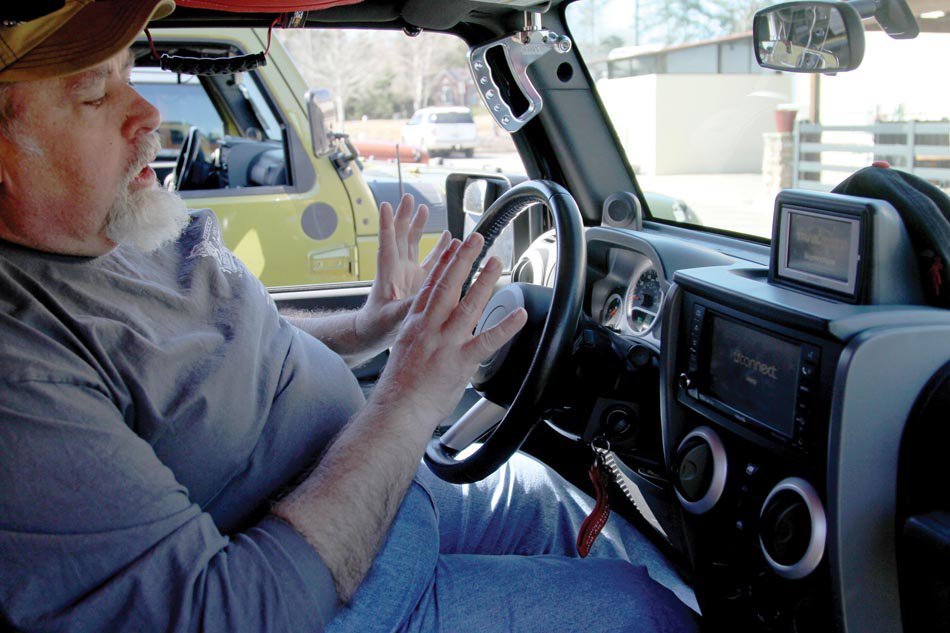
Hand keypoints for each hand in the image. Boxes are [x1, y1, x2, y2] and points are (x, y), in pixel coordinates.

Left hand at [354, 193, 450, 350]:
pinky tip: (449, 238)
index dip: (386, 225)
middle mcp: (398, 269)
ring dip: (417, 226)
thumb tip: (423, 298)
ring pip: (413, 243)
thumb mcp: (391, 317)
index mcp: (388, 274)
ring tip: (423, 208)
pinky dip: (439, 248)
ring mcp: (408, 273)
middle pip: (400, 236)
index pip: (387, 244)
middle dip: (404, 217)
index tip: (385, 206)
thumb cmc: (376, 326)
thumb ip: (406, 307)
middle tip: (408, 198)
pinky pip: (430, 260)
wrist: (374, 334)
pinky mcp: (419, 281)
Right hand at [371, 232, 527, 428]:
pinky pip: (487, 340)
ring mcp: (445, 343)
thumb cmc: (400, 387)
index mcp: (415, 324)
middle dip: (463, 259)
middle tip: (476, 239)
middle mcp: (429, 328)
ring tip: (496, 262)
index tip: (453, 245)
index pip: (430, 286)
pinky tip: (520, 315)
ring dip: (484, 281)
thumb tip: (431, 327)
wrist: (398, 410)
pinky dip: (505, 327)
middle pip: (447, 286)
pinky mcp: (460, 362)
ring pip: (468, 305)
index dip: (443, 263)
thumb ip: (420, 333)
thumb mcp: (403, 350)